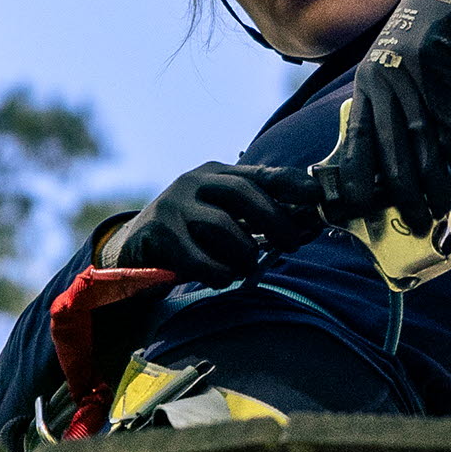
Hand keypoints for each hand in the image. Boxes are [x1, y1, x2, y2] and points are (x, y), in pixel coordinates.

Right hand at [112, 162, 322, 283]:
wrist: (134, 252)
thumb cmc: (190, 236)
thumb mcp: (222, 218)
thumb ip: (255, 220)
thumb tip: (304, 229)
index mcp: (215, 174)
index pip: (258, 174)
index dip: (289, 182)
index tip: (316, 194)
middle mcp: (193, 183)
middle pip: (242, 193)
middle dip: (274, 219)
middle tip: (292, 243)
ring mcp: (172, 205)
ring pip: (222, 226)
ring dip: (244, 252)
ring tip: (248, 267)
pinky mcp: (157, 233)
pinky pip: (199, 257)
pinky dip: (218, 272)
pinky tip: (222, 278)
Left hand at [316, 0, 450, 228]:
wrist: (442, 2)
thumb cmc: (416, 52)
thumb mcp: (389, 79)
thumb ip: (384, 118)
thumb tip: (383, 169)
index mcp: (365, 92)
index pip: (353, 144)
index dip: (352, 179)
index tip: (355, 211)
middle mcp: (381, 86)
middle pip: (388, 150)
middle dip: (401, 192)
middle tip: (415, 222)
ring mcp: (409, 77)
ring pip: (420, 140)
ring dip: (432, 179)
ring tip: (442, 207)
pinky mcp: (436, 69)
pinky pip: (447, 120)